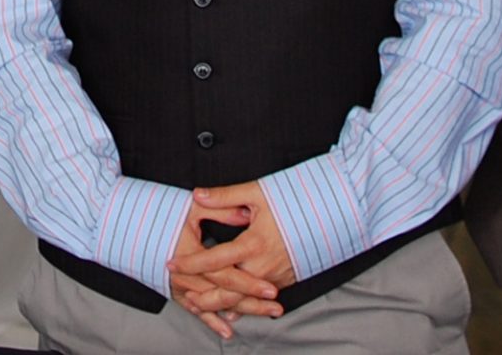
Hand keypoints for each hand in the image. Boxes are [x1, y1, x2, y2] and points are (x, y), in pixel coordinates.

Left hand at [168, 182, 296, 331]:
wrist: (330, 215)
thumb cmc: (293, 201)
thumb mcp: (257, 193)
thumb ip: (225, 197)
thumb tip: (199, 195)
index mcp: (253, 244)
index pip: (214, 259)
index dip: (191, 263)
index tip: (172, 264)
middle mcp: (263, 266)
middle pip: (228, 291)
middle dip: (204, 297)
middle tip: (184, 296)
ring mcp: (276, 276)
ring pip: (244, 299)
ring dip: (222, 305)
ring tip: (202, 304)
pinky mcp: (286, 280)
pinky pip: (260, 298)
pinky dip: (243, 304)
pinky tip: (231, 308)